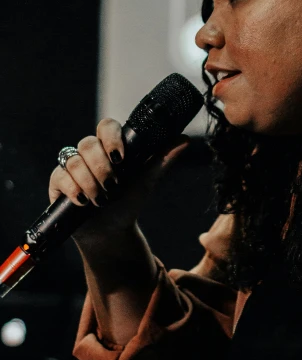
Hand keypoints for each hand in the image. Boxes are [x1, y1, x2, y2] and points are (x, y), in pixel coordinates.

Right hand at [48, 118, 189, 243]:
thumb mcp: (147, 181)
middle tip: (113, 185)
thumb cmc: (129, 202)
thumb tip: (185, 139)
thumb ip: (163, 159)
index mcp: (112, 146)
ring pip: (73, 160)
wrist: (111, 232)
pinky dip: (73, 189)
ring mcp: (72, 166)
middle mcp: (90, 153)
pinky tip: (83, 201)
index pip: (106, 126)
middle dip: (101, 167)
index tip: (121, 156)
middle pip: (88, 143)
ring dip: (89, 182)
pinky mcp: (59, 182)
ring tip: (101, 199)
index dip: (111, 136)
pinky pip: (59, 176)